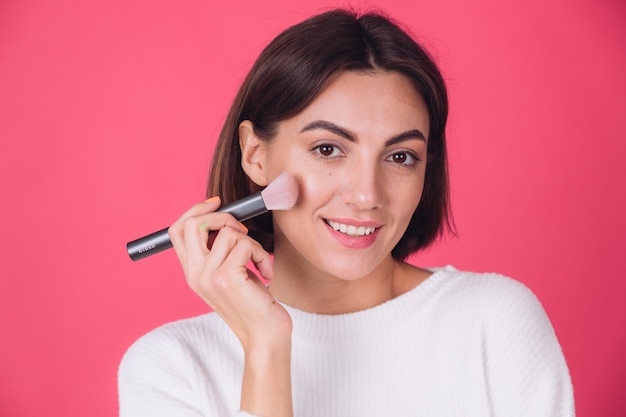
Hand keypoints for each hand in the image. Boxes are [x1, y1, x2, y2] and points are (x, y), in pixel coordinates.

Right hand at [167, 196, 291, 348]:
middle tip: (243, 231)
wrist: (265, 336)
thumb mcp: (230, 273)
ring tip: (260, 263)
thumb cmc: (253, 303)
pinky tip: (266, 272)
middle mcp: (194, 274)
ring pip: (228, 232)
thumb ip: (219, 251)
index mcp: (192, 272)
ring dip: (252, 242)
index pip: (177, 230)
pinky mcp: (227, 278)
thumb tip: (225, 219)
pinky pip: (245, 244)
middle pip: (192, 224)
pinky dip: (262, 254)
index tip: (217, 203)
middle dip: (222, 217)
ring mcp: (208, 276)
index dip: (195, 210)